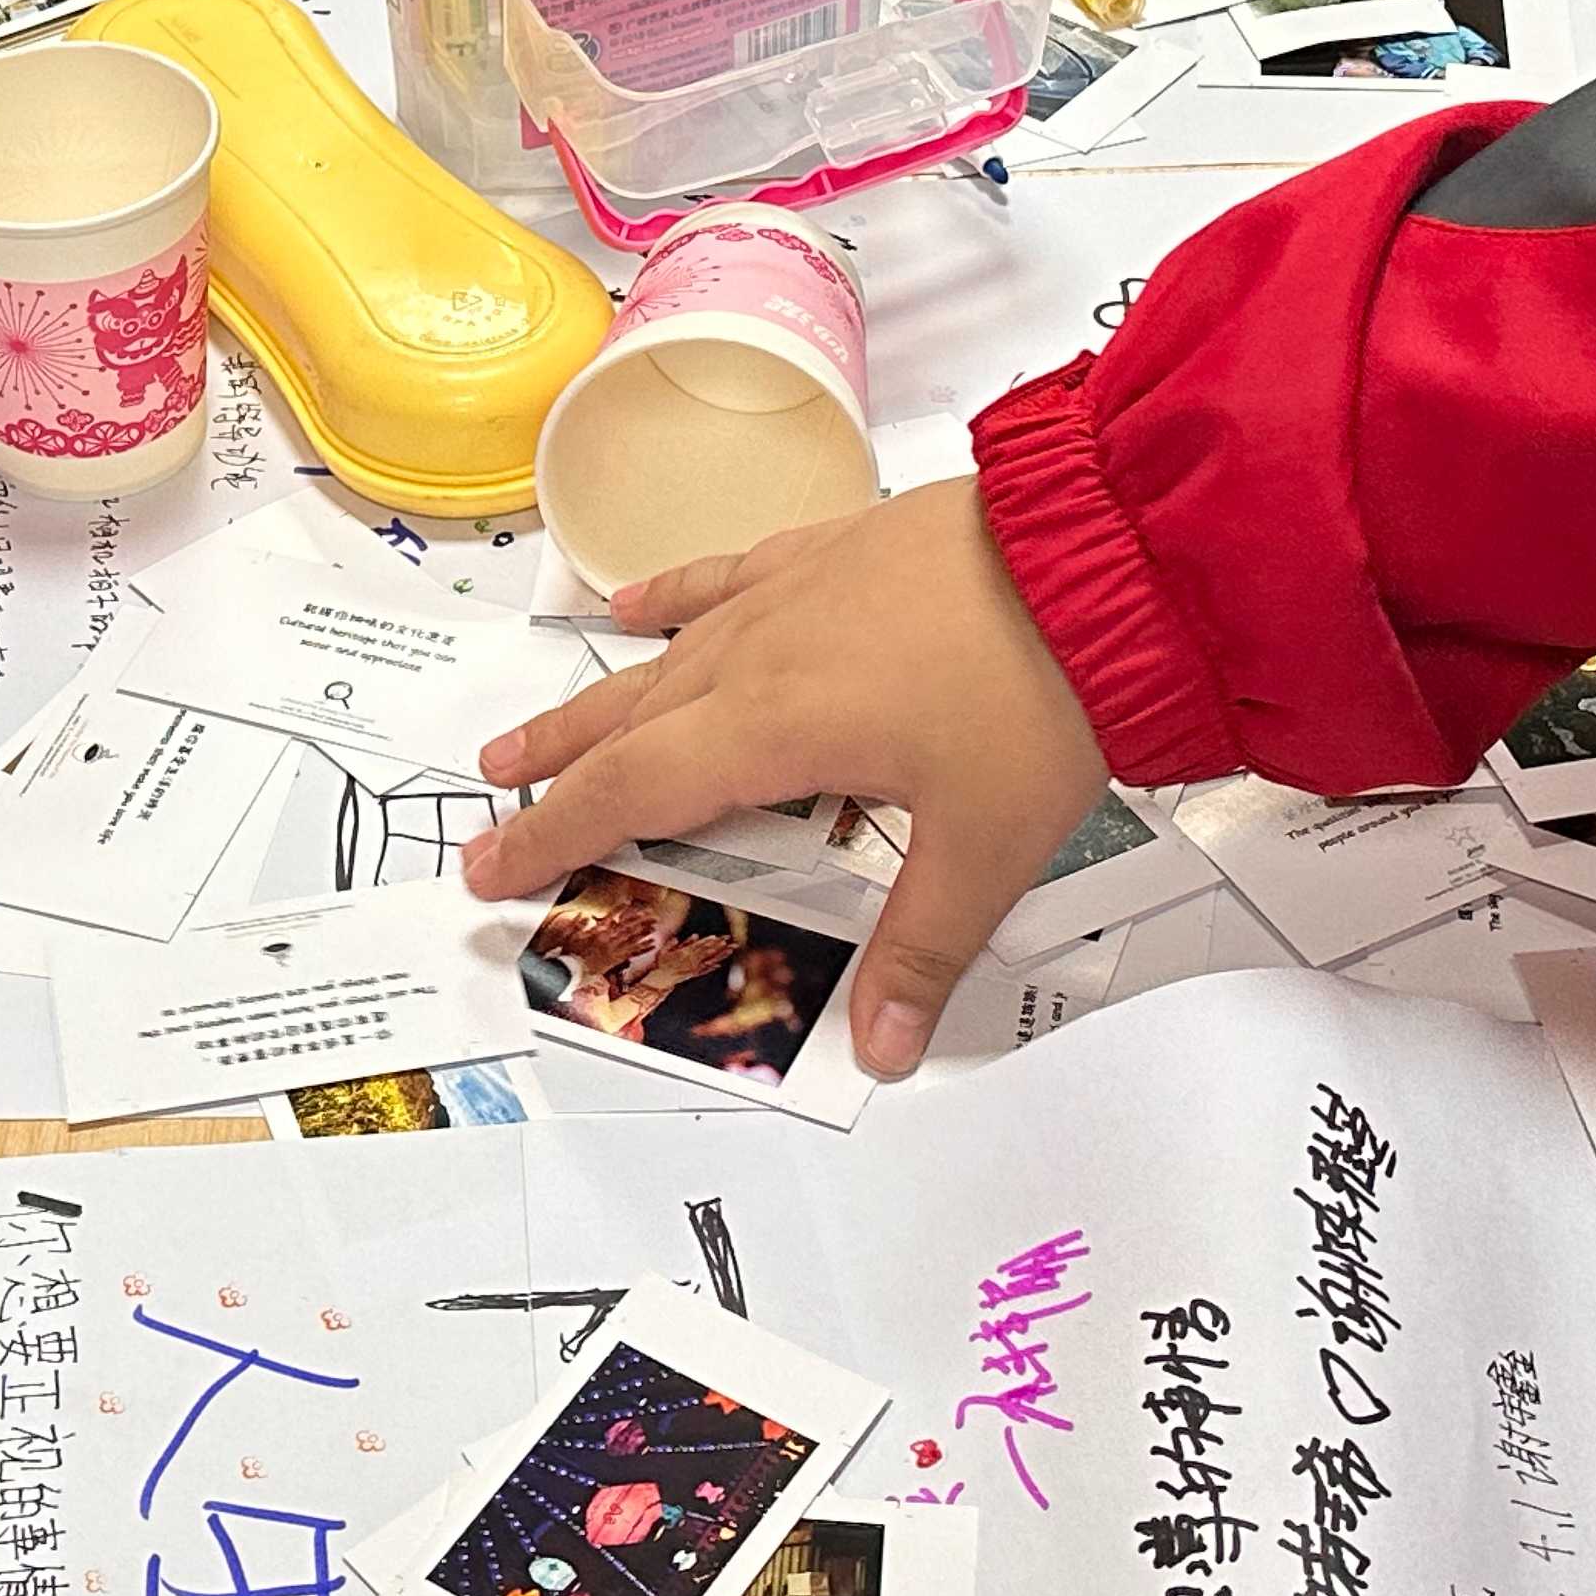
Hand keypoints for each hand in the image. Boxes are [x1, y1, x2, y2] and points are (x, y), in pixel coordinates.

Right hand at [459, 481, 1104, 1079]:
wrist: (1104, 550)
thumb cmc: (1044, 685)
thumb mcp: (986, 844)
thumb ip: (921, 948)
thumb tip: (882, 1046)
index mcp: (773, 728)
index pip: (630, 793)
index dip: (554, 835)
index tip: (492, 867)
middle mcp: (758, 654)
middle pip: (626, 723)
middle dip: (555, 774)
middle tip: (492, 807)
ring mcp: (790, 593)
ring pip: (663, 657)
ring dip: (596, 701)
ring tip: (539, 731)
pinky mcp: (829, 550)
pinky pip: (723, 577)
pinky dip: (671, 596)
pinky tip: (636, 601)